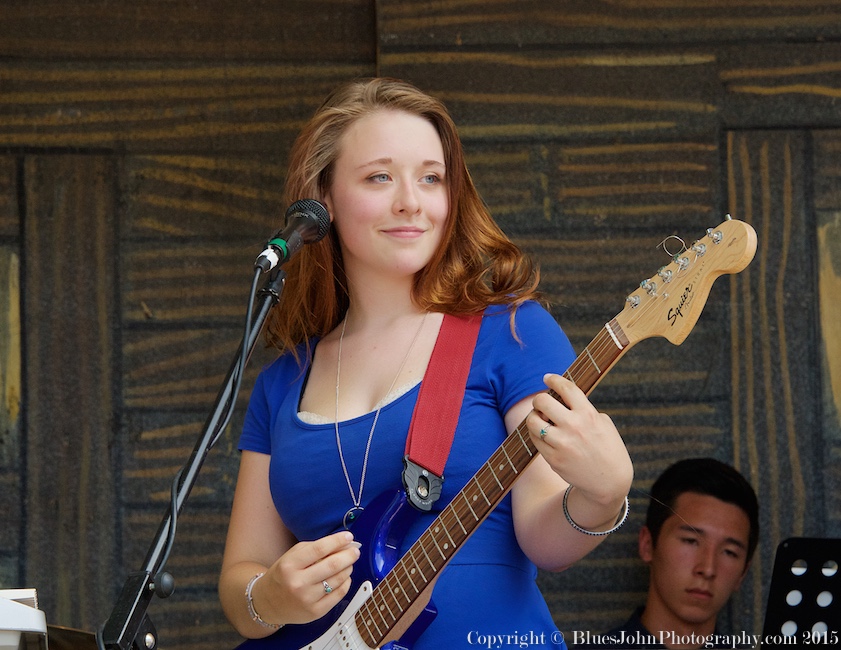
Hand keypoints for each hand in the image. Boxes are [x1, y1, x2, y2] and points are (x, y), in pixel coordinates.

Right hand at [258, 530, 360, 624]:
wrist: (269, 603)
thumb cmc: (283, 575)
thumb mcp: (292, 556)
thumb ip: (315, 548)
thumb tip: (341, 544)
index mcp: (290, 565)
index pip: (319, 549)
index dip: (337, 541)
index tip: (348, 537)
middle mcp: (298, 583)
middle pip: (332, 565)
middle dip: (348, 555)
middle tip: (355, 550)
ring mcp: (307, 599)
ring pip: (338, 579)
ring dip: (348, 568)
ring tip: (349, 563)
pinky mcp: (316, 612)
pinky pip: (339, 594)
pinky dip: (346, 583)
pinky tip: (344, 577)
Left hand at [527, 373, 631, 505]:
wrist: (609, 481)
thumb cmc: (608, 448)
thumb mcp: (603, 423)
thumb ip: (584, 409)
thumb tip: (561, 400)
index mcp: (588, 414)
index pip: (566, 388)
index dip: (553, 379)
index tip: (547, 378)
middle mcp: (573, 427)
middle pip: (542, 401)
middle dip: (539, 400)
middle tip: (542, 404)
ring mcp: (561, 444)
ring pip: (532, 421)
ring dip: (534, 417)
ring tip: (540, 420)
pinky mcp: (553, 459)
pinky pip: (535, 440)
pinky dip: (536, 434)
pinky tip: (543, 434)